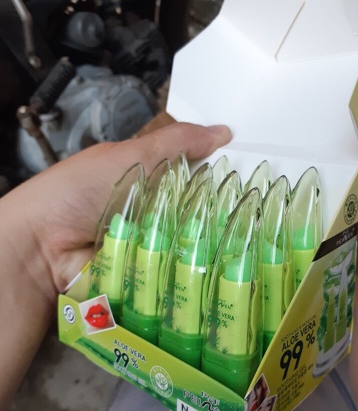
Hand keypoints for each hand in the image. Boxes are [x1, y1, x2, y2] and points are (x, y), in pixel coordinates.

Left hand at [0, 122, 230, 410]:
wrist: (41, 248)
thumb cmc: (78, 192)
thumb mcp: (128, 156)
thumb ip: (176, 143)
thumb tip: (226, 132)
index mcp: (148, 181)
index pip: (195, 180)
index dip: (221, 181)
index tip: (258, 186)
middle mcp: (154, 215)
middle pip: (198, 216)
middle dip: (223, 220)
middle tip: (264, 223)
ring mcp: (152, 249)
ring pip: (193, 248)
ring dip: (211, 249)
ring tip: (253, 250)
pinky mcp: (149, 278)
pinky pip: (178, 276)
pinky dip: (193, 275)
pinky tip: (224, 273)